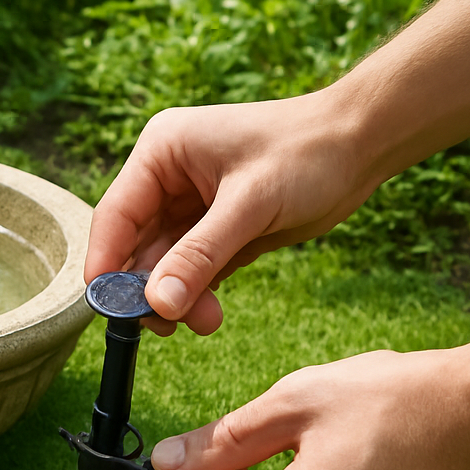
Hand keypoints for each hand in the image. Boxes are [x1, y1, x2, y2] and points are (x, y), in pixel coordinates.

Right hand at [85, 93, 376, 335]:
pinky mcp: (215, 229)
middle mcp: (167, 178)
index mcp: (161, 152)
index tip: (106, 309)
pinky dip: (197, 295)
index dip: (106, 264)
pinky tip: (210, 313)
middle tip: (168, 325)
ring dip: (178, 298)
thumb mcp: (250, 204)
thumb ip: (199, 255)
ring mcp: (189, 205)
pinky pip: (191, 271)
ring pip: (162, 265)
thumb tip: (156, 304)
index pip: (115, 216)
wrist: (364, 144)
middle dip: (151, 289)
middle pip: (135, 247)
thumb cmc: (309, 152)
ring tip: (206, 321)